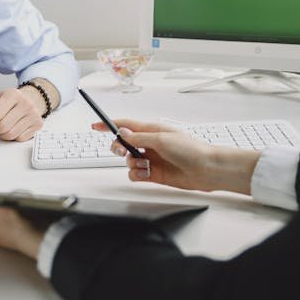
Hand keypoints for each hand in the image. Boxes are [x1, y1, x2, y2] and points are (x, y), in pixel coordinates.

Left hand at [0, 87, 43, 140]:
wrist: (28, 101)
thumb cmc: (8, 102)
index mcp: (13, 94)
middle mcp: (26, 103)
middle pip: (3, 125)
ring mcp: (34, 114)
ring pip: (11, 134)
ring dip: (2, 135)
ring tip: (2, 128)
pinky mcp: (38, 125)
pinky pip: (20, 139)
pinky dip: (13, 138)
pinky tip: (12, 130)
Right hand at [93, 118, 260, 194]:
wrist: (205, 170)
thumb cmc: (190, 150)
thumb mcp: (162, 139)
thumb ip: (139, 137)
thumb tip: (122, 132)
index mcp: (151, 130)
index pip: (125, 125)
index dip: (108, 124)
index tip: (95, 126)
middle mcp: (149, 143)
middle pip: (123, 143)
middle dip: (118, 147)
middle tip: (122, 151)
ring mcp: (151, 159)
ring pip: (128, 160)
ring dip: (131, 163)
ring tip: (145, 164)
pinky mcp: (153, 174)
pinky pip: (135, 174)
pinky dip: (137, 174)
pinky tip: (146, 173)